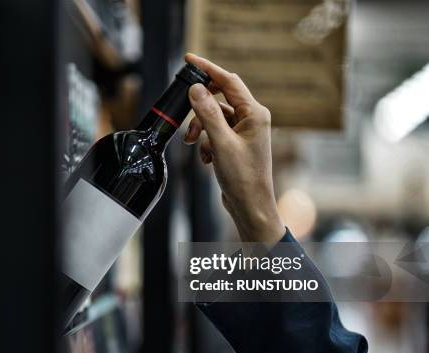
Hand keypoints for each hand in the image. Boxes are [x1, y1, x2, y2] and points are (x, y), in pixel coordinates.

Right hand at [184, 53, 284, 243]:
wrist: (249, 205)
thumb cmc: (242, 177)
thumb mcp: (220, 143)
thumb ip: (207, 114)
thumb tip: (196, 89)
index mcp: (254, 114)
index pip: (228, 81)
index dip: (208, 69)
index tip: (189, 60)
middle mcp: (251, 119)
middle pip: (219, 98)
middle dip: (199, 109)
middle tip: (184, 112)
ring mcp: (244, 132)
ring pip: (214, 118)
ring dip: (200, 129)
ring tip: (192, 144)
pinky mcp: (236, 144)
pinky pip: (215, 133)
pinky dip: (205, 143)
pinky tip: (205, 159)